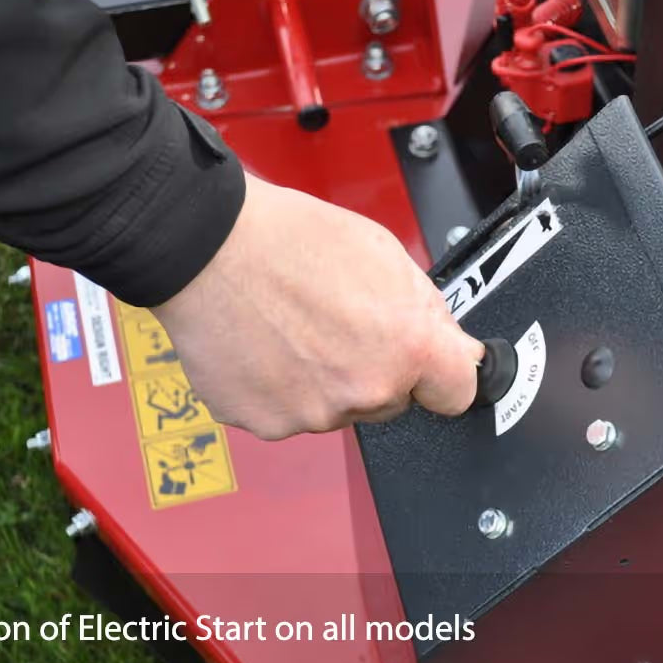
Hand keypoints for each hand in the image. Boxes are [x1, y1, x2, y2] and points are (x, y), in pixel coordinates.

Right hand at [152, 173, 483, 439]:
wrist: (205, 245)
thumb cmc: (288, 239)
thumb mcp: (383, 253)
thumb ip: (424, 310)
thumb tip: (450, 345)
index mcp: (405, 347)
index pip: (457, 393)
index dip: (444, 376)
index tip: (434, 370)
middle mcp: (363, 390)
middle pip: (391, 400)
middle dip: (375, 369)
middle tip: (339, 324)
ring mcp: (312, 414)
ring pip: (337, 408)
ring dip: (325, 380)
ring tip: (294, 327)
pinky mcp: (266, 423)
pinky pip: (288, 413)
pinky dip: (280, 388)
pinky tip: (267, 346)